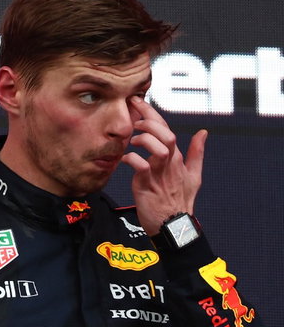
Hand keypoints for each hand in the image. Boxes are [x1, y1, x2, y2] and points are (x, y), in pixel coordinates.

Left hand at [123, 96, 205, 238]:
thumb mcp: (194, 175)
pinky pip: (142, 167)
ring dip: (144, 140)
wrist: (174, 225)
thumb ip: (197, 153)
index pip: (167, 129)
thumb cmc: (180, 199)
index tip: (137, 101)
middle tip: (134, 118)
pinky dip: (131, 159)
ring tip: (132, 140)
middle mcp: (172, 164)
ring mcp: (161, 174)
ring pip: (159, 149)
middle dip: (149, 121)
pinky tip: (122, 158)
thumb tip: (204, 133)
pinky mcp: (148, 186)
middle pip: (167, 135)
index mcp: (179, 158)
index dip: (152, 113)